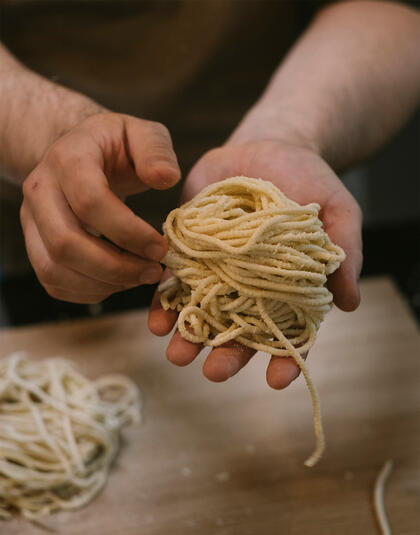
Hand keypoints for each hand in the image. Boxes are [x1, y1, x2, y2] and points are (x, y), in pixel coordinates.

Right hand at [21, 112, 180, 302]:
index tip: (160, 247)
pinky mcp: (35, 244)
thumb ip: (156, 150)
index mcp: (68, 158)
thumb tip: (166, 178)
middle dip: (115, 267)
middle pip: (66, 243)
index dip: (128, 232)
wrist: (82, 152)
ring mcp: (32, 220)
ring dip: (103, 284)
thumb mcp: (142, 133)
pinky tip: (119, 282)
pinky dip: (88, 292)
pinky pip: (53, 282)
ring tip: (139, 278)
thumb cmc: (117, 146)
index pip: (89, 201)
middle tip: (153, 271)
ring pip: (54, 269)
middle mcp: (40, 190)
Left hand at [149, 139, 361, 388]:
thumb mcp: (338, 209)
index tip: (277, 380)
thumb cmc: (309, 180)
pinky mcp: (190, 248)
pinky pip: (175, 280)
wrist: (268, 147)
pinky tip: (155, 318)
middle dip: (227, 353)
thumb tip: (349, 303)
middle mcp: (250, 286)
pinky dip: (164, 300)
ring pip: (203, 311)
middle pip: (240, 329)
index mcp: (288, 286)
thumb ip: (345, 252)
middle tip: (213, 372)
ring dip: (189, 336)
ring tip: (176, 353)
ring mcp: (218, 270)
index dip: (287, 357)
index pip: (291, 330)